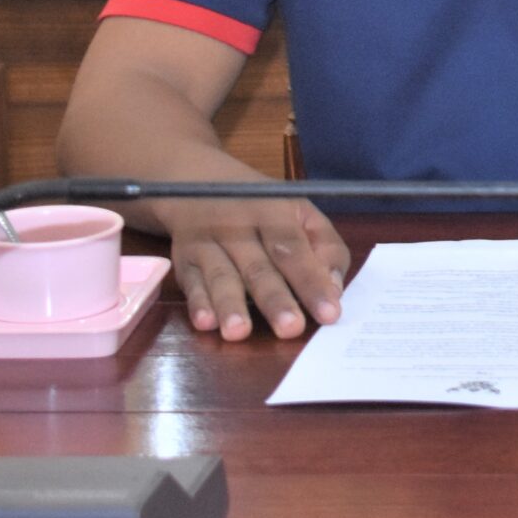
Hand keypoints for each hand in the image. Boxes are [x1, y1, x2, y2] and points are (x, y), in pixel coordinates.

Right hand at [157, 197, 350, 340]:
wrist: (199, 185)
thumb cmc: (265, 208)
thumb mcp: (302, 213)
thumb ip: (326, 247)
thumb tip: (333, 289)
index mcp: (275, 212)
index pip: (295, 249)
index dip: (312, 281)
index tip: (329, 313)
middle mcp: (239, 227)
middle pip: (259, 267)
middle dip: (275, 300)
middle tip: (291, 329)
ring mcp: (208, 243)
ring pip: (221, 276)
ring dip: (230, 305)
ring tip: (239, 333)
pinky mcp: (184, 261)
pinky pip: (190, 284)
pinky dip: (197, 304)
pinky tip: (205, 323)